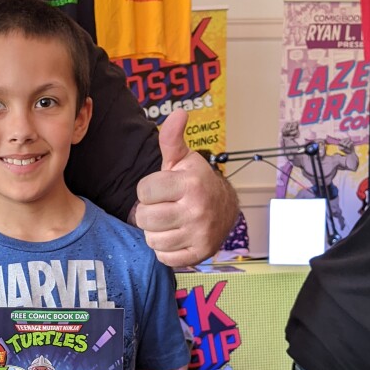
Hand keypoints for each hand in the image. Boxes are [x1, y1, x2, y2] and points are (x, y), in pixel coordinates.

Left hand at [134, 109, 238, 266]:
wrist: (225, 210)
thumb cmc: (195, 182)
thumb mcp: (183, 160)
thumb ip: (171, 139)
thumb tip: (179, 112)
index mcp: (190, 184)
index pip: (144, 192)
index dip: (147, 191)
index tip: (159, 189)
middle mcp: (197, 209)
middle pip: (144, 218)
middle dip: (148, 213)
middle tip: (162, 207)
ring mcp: (199, 234)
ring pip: (152, 240)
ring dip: (155, 232)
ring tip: (169, 221)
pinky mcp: (199, 254)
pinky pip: (163, 257)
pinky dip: (165, 249)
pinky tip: (175, 236)